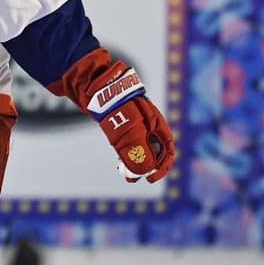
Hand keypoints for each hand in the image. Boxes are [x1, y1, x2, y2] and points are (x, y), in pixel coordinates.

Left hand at [83, 62, 175, 182]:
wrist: (96, 85)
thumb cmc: (117, 105)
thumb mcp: (129, 130)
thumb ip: (137, 151)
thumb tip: (143, 171)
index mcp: (157, 123)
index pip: (167, 149)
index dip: (162, 166)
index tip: (151, 179)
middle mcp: (149, 124)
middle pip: (154, 150)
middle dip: (147, 167)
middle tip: (133, 178)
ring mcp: (136, 123)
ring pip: (141, 147)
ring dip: (136, 162)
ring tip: (125, 174)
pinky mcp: (123, 122)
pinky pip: (130, 142)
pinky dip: (126, 153)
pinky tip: (119, 163)